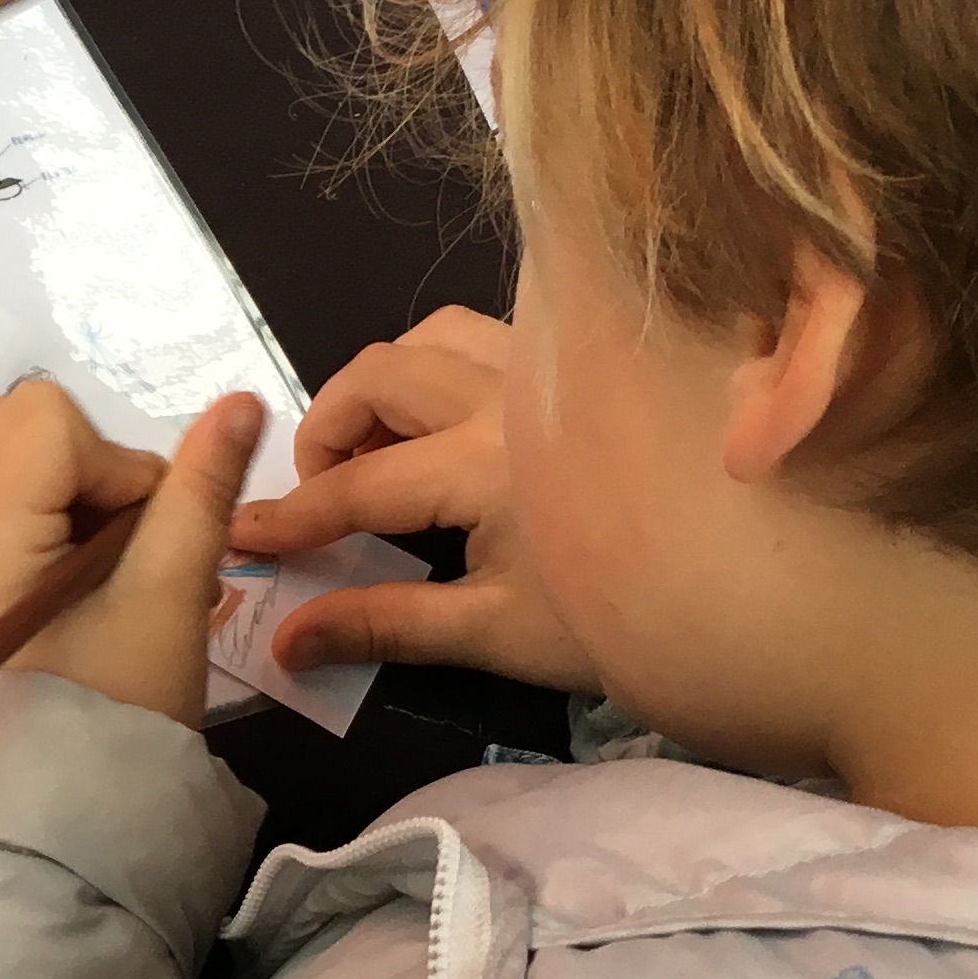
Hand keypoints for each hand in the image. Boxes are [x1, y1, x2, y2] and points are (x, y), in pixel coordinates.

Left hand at [0, 383, 266, 730]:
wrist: (40, 828)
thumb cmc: (111, 718)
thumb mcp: (166, 602)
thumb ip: (200, 493)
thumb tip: (240, 402)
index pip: (48, 419)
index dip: (113, 467)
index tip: (135, 545)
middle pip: (6, 421)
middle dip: (75, 467)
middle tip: (110, 553)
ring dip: (47, 487)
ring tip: (83, 571)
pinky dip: (16, 516)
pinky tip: (50, 589)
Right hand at [224, 307, 595, 687]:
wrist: (736, 604)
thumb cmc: (614, 623)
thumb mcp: (493, 635)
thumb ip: (384, 627)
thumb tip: (286, 642)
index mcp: (487, 466)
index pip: (360, 486)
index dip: (292, 516)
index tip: (241, 535)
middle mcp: (511, 398)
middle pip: (380, 377)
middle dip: (327, 431)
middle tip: (321, 497)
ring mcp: (547, 374)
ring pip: (431, 337)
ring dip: (383, 386)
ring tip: (376, 453)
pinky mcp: (576, 373)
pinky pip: (485, 336)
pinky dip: (440, 367)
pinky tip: (443, 426)